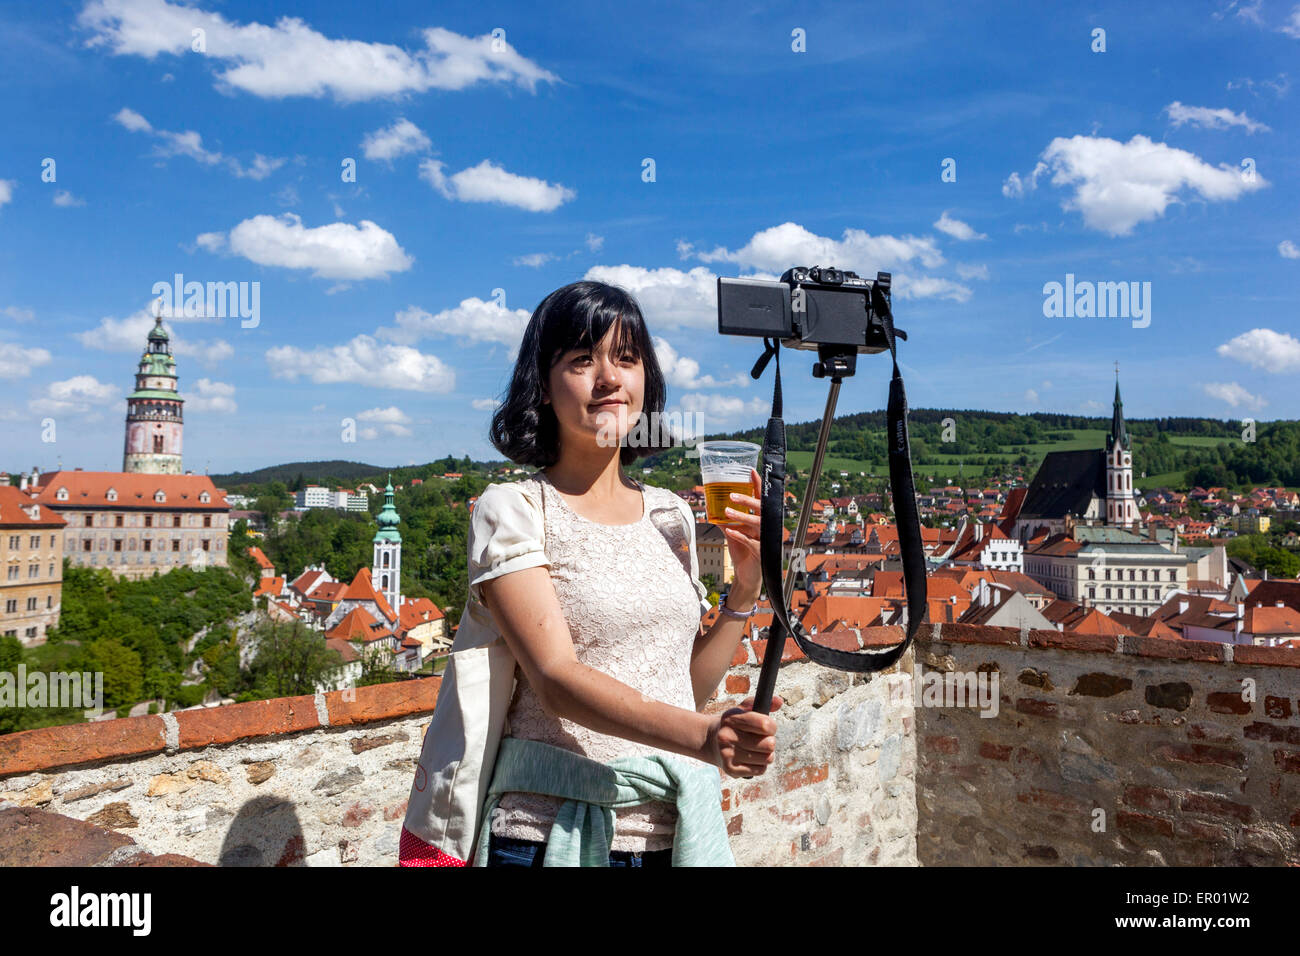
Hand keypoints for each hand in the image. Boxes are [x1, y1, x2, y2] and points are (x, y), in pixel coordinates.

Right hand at [705, 695, 782, 777]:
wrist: (710, 741)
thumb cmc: (733, 725)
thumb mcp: (742, 710)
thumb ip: (760, 703)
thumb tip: (779, 701)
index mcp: (732, 719)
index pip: (765, 725)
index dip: (772, 726)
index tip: (767, 727)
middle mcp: (727, 737)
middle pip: (769, 744)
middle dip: (770, 742)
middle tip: (762, 740)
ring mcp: (728, 754)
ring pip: (767, 758)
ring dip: (767, 755)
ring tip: (757, 750)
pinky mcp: (731, 769)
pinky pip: (761, 770)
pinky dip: (760, 765)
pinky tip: (752, 759)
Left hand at [721, 466, 761, 598]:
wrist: (748, 575)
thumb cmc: (743, 552)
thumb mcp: (733, 535)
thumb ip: (725, 522)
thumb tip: (710, 511)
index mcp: (761, 520)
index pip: (761, 500)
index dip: (757, 485)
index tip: (751, 471)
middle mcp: (765, 528)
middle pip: (761, 509)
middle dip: (747, 500)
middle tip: (731, 495)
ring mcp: (765, 540)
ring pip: (757, 524)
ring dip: (741, 516)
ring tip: (726, 511)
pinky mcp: (761, 553)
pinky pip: (751, 542)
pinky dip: (740, 536)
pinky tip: (730, 531)